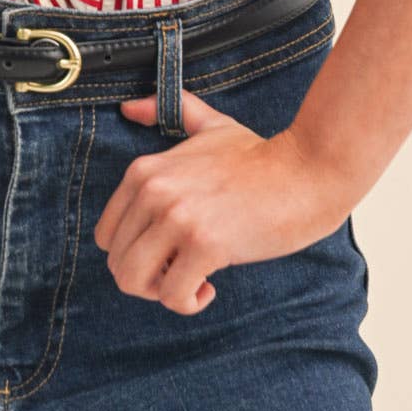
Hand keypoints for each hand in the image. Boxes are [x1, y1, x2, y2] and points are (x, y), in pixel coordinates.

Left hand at [92, 89, 344, 313]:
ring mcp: (177, 218)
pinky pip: (173, 296)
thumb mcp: (207, 125)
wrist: (305, 170)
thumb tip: (127, 108)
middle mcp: (153, 192)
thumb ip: (166, 112)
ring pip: (133, 282)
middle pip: (117, 263)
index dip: (133, 252)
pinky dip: (188, 302)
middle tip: (180, 271)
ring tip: (192, 281)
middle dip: (147, 279)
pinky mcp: (205, 244)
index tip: (166, 252)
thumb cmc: (259, 155)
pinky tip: (210, 288)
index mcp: (144, 171)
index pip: (105, 235)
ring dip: (161, 293)